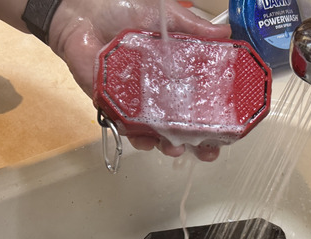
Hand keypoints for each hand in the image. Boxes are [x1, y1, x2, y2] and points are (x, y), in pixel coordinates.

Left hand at [48, 0, 229, 160]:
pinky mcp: (111, 102)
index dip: (214, 119)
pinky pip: (125, 126)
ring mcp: (135, 99)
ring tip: (174, 147)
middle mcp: (157, 90)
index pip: (199, 101)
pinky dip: (136, 135)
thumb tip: (227, 34)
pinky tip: (146, 139)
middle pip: (180, 125)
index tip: (228, 132)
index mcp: (174, 72)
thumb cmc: (121, 8)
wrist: (82, 10)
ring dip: (166, 144)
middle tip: (205, 151)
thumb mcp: (167, 15)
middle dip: (194, 143)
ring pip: (154, 132)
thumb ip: (195, 28)